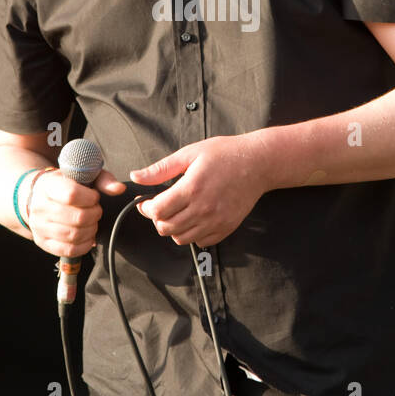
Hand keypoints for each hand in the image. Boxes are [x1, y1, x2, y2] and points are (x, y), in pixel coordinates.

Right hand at [27, 167, 126, 257]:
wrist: (38, 196)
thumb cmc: (65, 184)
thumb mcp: (83, 175)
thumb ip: (103, 180)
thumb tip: (119, 189)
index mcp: (48, 186)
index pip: (72, 195)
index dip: (90, 198)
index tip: (94, 197)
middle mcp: (40, 207)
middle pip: (77, 218)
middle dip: (94, 215)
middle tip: (96, 211)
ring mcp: (39, 227)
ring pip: (74, 235)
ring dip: (91, 230)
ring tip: (92, 222)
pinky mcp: (43, 242)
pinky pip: (69, 250)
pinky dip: (84, 245)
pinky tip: (87, 236)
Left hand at [129, 133, 271, 246]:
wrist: (258, 163)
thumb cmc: (225, 154)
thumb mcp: (190, 153)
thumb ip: (161, 169)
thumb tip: (136, 176)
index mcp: (192, 188)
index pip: (158, 211)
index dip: (146, 208)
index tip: (146, 202)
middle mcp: (204, 208)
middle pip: (166, 228)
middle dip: (157, 219)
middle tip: (159, 208)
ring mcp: (216, 221)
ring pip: (181, 238)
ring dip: (173, 228)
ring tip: (176, 213)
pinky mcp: (227, 227)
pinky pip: (201, 242)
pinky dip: (192, 234)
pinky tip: (193, 219)